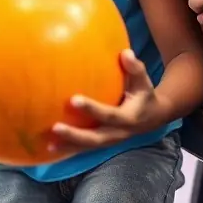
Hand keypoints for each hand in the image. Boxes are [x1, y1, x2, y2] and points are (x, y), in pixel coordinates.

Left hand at [51, 49, 165, 154]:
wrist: (153, 117)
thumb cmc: (144, 94)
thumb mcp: (144, 81)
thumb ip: (135, 68)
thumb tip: (125, 53)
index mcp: (129, 118)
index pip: (109, 115)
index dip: (92, 109)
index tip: (73, 99)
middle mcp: (119, 133)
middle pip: (96, 138)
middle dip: (75, 135)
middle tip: (55, 127)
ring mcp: (110, 140)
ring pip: (88, 147)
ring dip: (69, 146)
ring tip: (49, 144)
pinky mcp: (103, 143)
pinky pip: (86, 148)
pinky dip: (70, 148)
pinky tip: (51, 147)